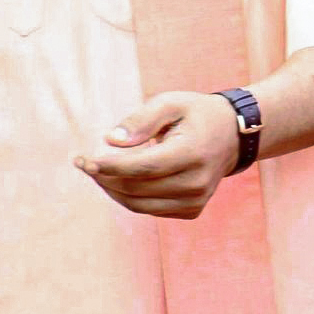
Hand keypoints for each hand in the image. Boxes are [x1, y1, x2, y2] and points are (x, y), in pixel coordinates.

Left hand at [73, 91, 239, 219]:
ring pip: (138, 205)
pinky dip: (129, 196)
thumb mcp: (170, 103)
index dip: (107, 166)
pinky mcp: (192, 210)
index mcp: (192, 153)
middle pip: (135, 189)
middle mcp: (196, 182)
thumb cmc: (195, 115)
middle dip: (103, 177)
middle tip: (83, 162)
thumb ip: (140, 120)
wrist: (233, 136)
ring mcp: (196, 200)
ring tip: (98, 170)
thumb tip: (111, 140)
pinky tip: (122, 178)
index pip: (141, 168)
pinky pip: (149, 209)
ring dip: (111, 189)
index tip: (81, 159)